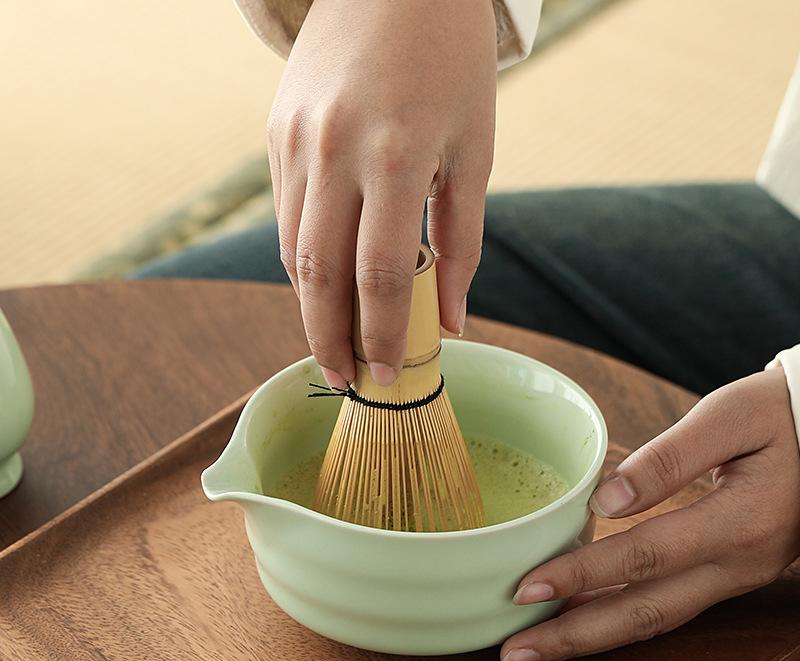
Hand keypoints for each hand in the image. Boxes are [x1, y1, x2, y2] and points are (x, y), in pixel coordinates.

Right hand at [267, 0, 496, 388]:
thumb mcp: (475, 149)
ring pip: (294, 251)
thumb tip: (453, 321)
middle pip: (320, 276)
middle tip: (344, 380)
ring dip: (311, 308)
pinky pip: (286, 217)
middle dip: (329, 341)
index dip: (383, 335)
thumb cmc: (451, 63)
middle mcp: (334, 151)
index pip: (382, 276)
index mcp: (396, 157)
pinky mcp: (275, 134)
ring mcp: (296, 142)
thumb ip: (463, 241)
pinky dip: (303, 262)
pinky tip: (323, 287)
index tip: (386, 376)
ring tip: (334, 343)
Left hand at [501, 368, 799, 660]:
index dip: (582, 576)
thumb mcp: (728, 418)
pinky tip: (581, 621)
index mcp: (738, 523)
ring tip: (535, 649)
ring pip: (655, 621)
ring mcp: (735, 578)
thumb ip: (669, 459)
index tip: (525, 588)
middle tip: (513, 654)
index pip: (643, 557)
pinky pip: (668, 608)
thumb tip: (606, 499)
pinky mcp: (727, 575)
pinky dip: (619, 621)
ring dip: (592, 639)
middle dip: (574, 637)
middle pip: (645, 613)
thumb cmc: (778, 416)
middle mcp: (737, 565)